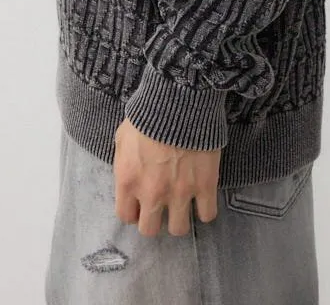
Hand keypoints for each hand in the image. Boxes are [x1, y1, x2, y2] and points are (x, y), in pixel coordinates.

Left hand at [113, 116, 220, 237]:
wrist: (179, 100)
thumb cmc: (147, 114)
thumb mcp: (123, 136)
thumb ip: (123, 162)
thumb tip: (128, 173)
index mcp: (128, 181)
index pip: (125, 216)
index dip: (134, 211)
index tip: (140, 204)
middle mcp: (151, 193)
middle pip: (150, 230)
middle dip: (155, 219)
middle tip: (162, 206)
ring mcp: (179, 192)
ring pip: (178, 229)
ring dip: (180, 218)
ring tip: (183, 205)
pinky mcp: (204, 186)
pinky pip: (207, 215)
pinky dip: (205, 210)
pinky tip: (203, 199)